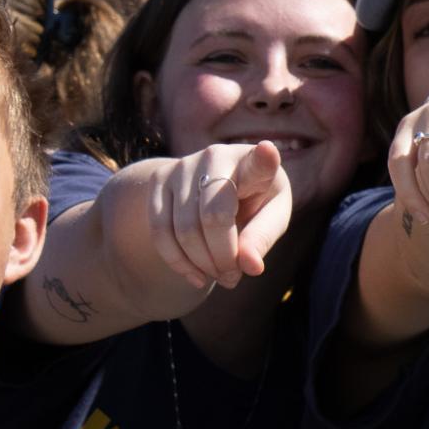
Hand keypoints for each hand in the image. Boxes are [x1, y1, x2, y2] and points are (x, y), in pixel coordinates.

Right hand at [127, 141, 294, 289]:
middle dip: (224, 257)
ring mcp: (183, 165)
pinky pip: (160, 231)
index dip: (264, 159)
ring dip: (203, 264)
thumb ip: (262, 238)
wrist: (210, 188)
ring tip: (219, 277)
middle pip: (214, 217)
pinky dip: (179, 262)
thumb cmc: (252, 205)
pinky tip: (197, 276)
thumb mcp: (270, 219)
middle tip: (234, 277)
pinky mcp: (159, 179)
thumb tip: (250, 267)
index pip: (259, 162)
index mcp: (254, 163)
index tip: (268, 151)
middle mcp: (216, 155)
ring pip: (184, 229)